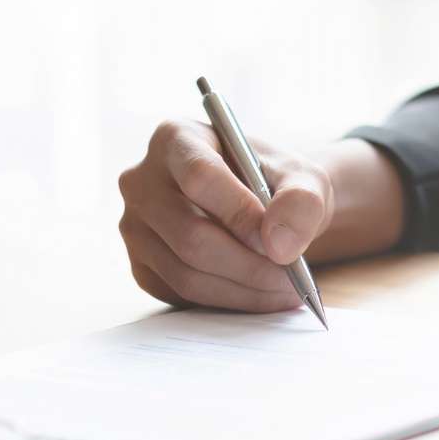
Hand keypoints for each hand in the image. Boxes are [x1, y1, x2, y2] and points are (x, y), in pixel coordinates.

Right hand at [119, 120, 332, 311]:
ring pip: (187, 272)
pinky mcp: (142, 265)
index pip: (201, 177)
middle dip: (250, 265)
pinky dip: (230, 301)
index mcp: (176, 138)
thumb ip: (300, 202)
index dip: (241, 215)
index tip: (281, 244)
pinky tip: (263, 295)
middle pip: (191, 234)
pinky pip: (183, 295)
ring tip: (288, 289)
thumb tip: (279, 246)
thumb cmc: (277, 182)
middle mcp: (142, 180)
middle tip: (293, 280)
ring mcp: (135, 226)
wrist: (263, 205)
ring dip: (245, 289)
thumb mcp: (303, 178)